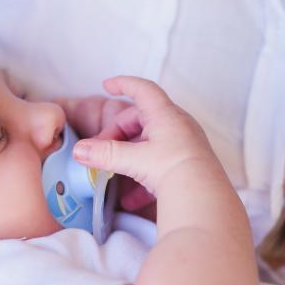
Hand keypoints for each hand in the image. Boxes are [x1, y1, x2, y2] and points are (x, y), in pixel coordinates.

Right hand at [70, 76, 214, 198]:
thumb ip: (105, 154)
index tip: (106, 85)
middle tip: (101, 150)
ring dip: (129, 158)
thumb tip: (79, 151)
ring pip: (150, 144)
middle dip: (118, 133)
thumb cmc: (174, 170)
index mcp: (166, 115)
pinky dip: (143, 177)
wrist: (204, 200)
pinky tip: (131, 199)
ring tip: (113, 174)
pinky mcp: (187, 167)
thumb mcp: (135, 160)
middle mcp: (178, 126)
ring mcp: (184, 146)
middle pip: (141, 119)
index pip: (143, 89)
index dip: (124, 84)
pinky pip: (160, 166)